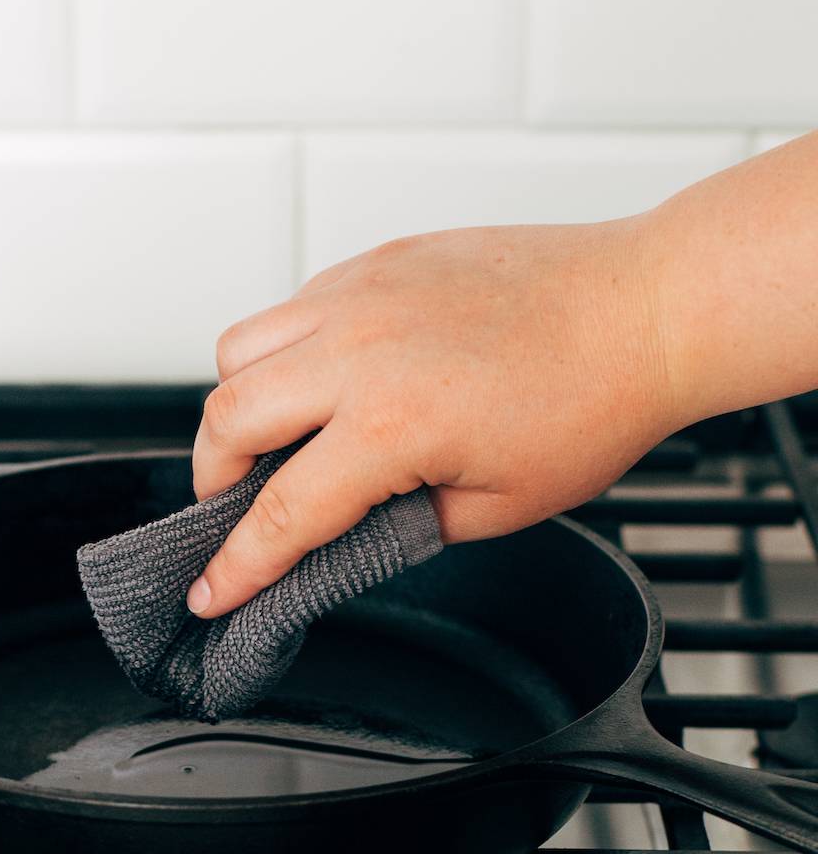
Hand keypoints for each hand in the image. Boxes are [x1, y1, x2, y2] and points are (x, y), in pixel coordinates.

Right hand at [186, 218, 676, 617]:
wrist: (643, 310)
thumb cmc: (590, 404)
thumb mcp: (495, 509)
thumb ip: (403, 527)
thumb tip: (348, 536)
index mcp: (392, 426)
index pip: (282, 513)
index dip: (237, 566)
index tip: (210, 592)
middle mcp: (360, 350)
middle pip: (227, 418)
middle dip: (214, 480)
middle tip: (236, 509)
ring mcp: (363, 294)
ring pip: (240, 349)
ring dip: (238, 405)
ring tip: (274, 439)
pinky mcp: (378, 261)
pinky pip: (292, 307)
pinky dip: (286, 352)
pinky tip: (327, 382)